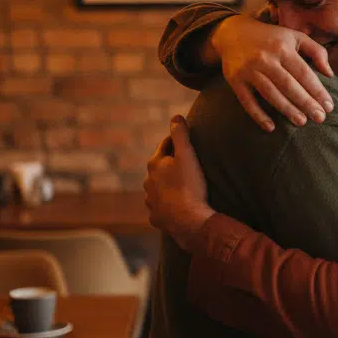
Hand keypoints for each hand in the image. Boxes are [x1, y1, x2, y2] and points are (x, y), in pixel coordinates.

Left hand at [144, 116, 214, 246]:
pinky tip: (176, 206)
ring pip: (158, 188)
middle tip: (185, 163)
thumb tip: (175, 117)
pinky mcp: (157, 217)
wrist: (189, 221)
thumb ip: (180, 135)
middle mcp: (148, 182)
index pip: (165, 146)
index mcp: (155, 164)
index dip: (176, 141)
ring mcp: (151, 201)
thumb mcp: (187, 155)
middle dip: (170, 164)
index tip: (185, 140)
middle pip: (160, 167)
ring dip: (166, 185)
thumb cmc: (189, 186)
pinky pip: (161, 207)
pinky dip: (167, 204)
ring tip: (181, 186)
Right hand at [210, 15, 334, 131]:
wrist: (232, 33)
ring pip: (270, 94)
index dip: (318, 91)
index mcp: (283, 48)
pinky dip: (258, 115)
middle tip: (320, 118)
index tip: (329, 106)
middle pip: (289, 85)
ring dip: (287, 110)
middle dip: (306, 103)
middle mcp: (266, 59)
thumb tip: (330, 74)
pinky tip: (270, 127)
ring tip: (302, 122)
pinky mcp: (235, 80)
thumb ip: (316, 51)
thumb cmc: (271, 38)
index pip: (304, 73)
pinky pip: (247, 101)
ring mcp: (249, 70)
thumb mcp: (295, 37)